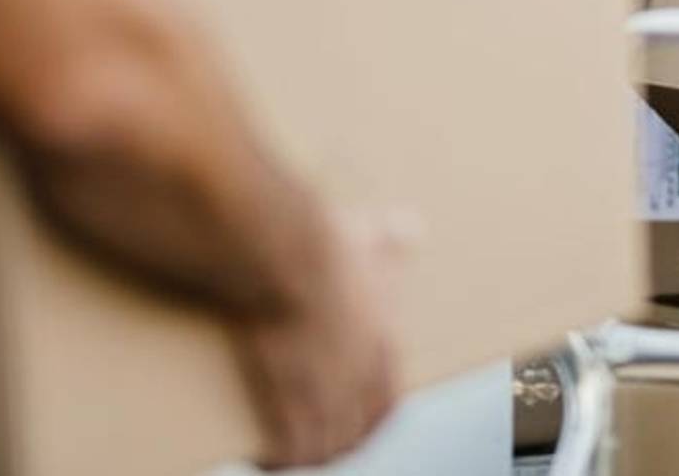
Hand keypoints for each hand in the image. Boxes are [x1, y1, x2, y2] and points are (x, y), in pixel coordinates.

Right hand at [234, 208, 412, 469]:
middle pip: (355, 432)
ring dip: (308, 455)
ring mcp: (326, 387)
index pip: (387, 404)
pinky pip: (291, 446)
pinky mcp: (288, 393)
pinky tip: (266, 459)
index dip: (372, 422)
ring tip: (289, 457)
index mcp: (384, 345)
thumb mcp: (372, 235)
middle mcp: (360, 374)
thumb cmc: (327, 240)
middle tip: (318, 448)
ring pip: (324, 445)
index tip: (358, 429)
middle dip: (338, 444)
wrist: (290, 251)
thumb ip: (393, 237)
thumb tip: (412, 226)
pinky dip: (279, 457)